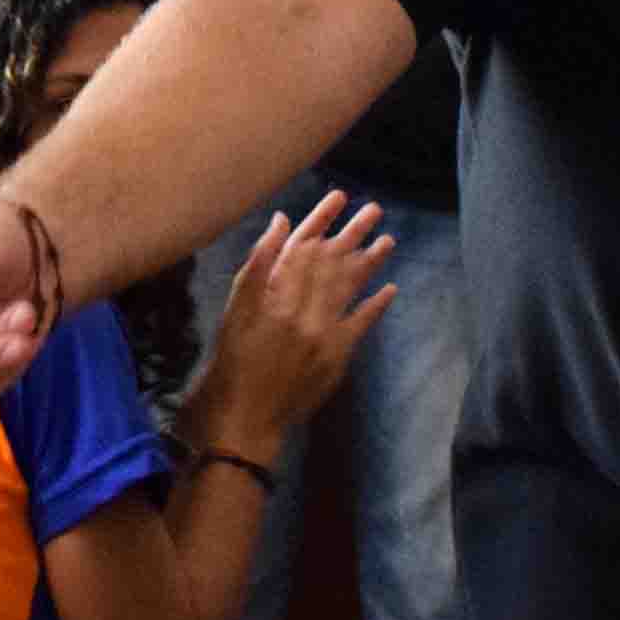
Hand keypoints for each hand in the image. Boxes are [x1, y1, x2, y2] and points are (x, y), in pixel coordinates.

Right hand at [189, 194, 397, 451]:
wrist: (244, 421)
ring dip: (371, 261)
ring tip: (388, 239)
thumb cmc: (230, 366)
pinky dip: (376, 305)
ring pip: (350, 286)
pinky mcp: (337, 357)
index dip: (322, 218)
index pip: (303, 246)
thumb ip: (258, 266)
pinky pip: (361, 324)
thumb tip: (283, 223)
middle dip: (354, 233)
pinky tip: (389, 287)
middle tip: (375, 210)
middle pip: (332, 261)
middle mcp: (301, 309)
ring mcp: (322, 333)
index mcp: (272, 295)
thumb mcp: (233, 311)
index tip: (340, 197)